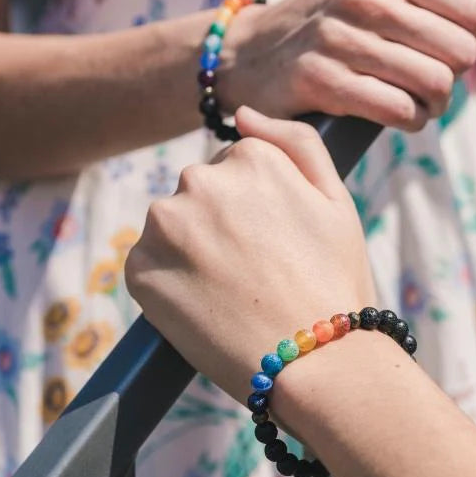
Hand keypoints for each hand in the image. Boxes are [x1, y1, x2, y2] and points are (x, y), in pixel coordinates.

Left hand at [125, 107, 375, 403]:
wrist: (317, 362)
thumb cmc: (334, 279)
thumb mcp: (336, 197)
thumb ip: (295, 141)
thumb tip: (242, 114)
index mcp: (248, 157)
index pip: (235, 170)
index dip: (258, 212)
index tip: (277, 246)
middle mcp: (199, 180)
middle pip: (200, 195)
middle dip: (221, 226)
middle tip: (257, 273)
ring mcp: (165, 226)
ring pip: (173, 229)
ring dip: (193, 251)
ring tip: (232, 292)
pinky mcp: (140, 271)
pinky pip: (150, 265)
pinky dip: (170, 283)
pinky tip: (205, 306)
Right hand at [222, 0, 475, 130]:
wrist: (249, 53)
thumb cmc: (323, 10)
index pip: (470, 10)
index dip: (471, 37)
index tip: (449, 48)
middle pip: (458, 50)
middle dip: (454, 74)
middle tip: (435, 80)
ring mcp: (339, 39)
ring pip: (432, 82)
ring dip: (434, 102)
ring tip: (421, 100)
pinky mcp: (322, 81)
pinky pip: (397, 108)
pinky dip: (409, 119)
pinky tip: (400, 115)